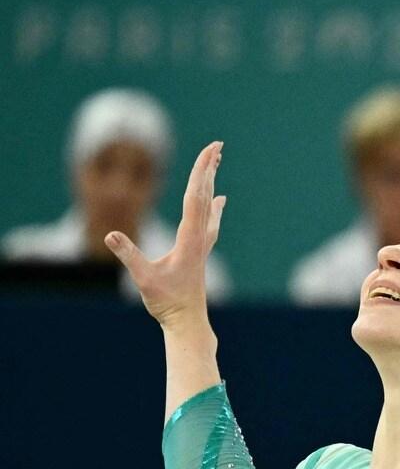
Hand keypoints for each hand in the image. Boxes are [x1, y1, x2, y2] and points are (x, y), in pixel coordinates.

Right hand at [105, 140, 226, 327]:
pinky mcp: (198, 251)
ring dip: (210, 182)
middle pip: (205, 195)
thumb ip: (129, 256)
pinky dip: (213, 206)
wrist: (188, 322)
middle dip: (209, 169)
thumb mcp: (143, 278)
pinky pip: (208, 221)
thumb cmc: (167, 302)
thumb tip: (110, 236)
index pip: (195, 198)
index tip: (210, 152)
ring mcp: (201, 244)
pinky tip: (220, 200)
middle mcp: (199, 238)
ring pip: (208, 206)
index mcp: (189, 239)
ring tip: (217, 163)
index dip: (200, 173)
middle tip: (218, 145)